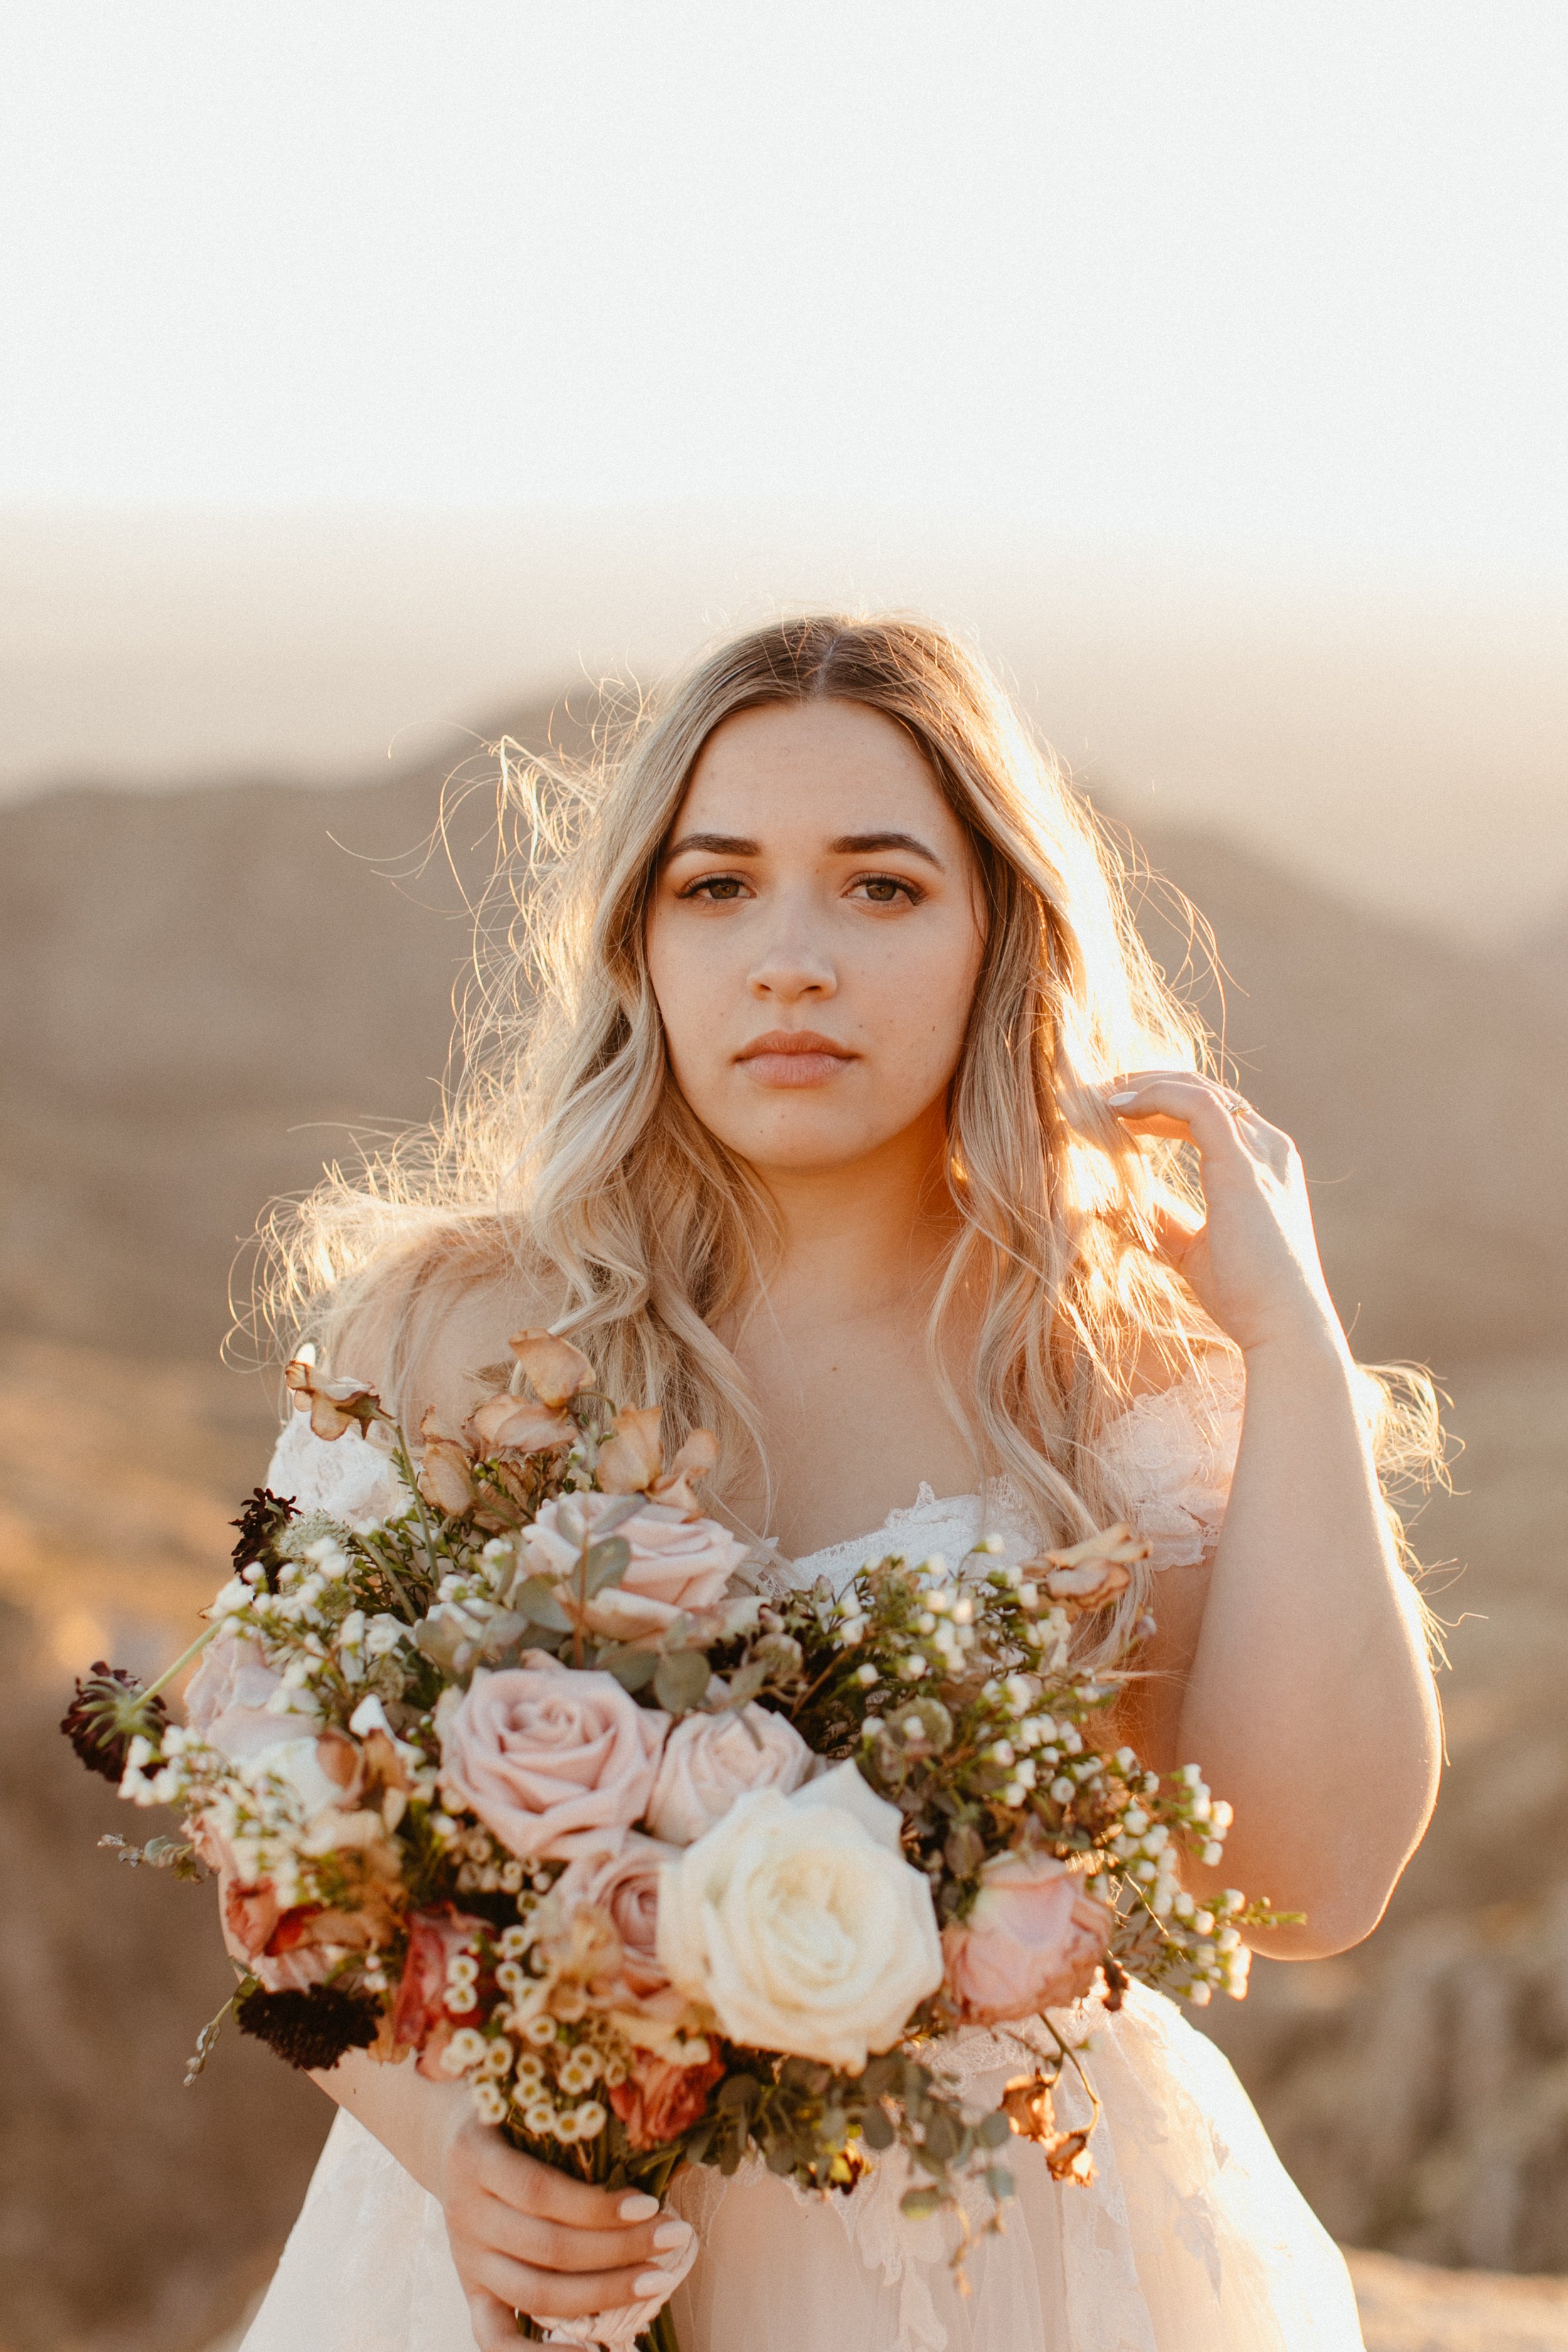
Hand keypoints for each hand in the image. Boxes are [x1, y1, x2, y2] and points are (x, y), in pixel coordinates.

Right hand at [433, 2108, 691, 2351]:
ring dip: (603, 2292)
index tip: (651, 2204)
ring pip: (535, 2293)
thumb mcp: (525, 2096)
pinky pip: (494, 2340)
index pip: (541, 2194)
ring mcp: (468, 2258)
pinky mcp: (471, 2289)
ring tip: (657, 2280)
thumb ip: (568, 2110)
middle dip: (619, 2248)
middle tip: (674, 2237)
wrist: (444, 2137)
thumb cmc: (507, 2111)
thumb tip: (649, 2124)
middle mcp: (466, 2212)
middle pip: (547, 2248)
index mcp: (476, 2156)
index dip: (597, 2206)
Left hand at [1104, 1071, 1343, 1360]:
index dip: (1161, 1105)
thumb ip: (1160, 1221)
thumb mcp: (1191, 1250)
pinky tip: (1117, 1110)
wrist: (1283, 1328)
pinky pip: (1197, 1105)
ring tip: (1101, 1097)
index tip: (1115, 1113)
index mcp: (1264, 1165)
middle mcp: (1269, 1148)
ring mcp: (1260, 1152)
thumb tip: (1106, 1205)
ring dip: (1145, 1086)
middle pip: (1205, 1092)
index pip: (1212, 1113)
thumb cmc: (1245, 1298)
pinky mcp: (1243, 1163)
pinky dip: (1154, 1097)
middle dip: (1150, 1086)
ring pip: (1198, 1090)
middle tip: (1099, 1094)